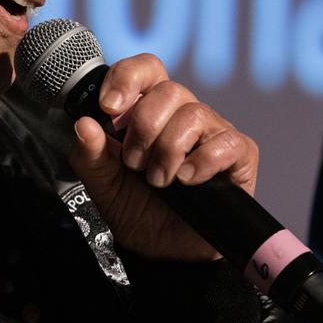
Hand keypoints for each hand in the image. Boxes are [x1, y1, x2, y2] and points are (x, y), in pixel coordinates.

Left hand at [67, 53, 258, 261]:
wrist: (164, 253)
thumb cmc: (137, 211)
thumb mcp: (103, 185)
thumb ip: (90, 155)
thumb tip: (84, 124)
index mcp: (149, 111)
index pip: (146, 69)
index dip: (128, 78)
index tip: (110, 106)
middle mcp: (183, 114)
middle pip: (170, 90)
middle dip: (145, 127)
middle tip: (135, 163)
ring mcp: (213, 133)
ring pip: (195, 114)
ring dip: (169, 150)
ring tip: (159, 180)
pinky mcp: (238, 156)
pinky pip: (227, 142)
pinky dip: (202, 162)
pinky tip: (187, 180)